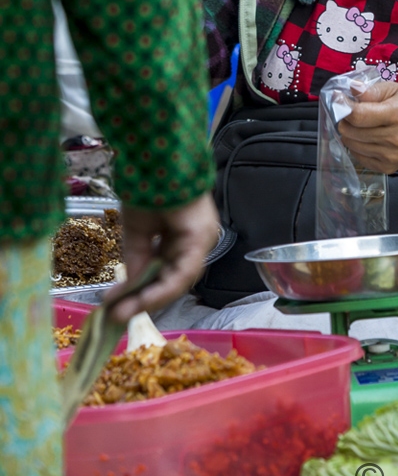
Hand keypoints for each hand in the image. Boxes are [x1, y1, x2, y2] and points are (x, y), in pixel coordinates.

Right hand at [104, 193, 219, 323]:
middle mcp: (196, 240)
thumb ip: (135, 260)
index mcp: (183, 236)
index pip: (167, 271)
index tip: (119, 307)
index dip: (145, 292)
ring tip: (123, 312)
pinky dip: (161, 288)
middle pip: (174, 280)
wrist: (155, 159)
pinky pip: (182, 272)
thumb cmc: (147, 187)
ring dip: (150, 299)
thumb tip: (127, 290)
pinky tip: (141, 299)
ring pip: (178, 280)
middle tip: (117, 316)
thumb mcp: (136, 230)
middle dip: (145, 300)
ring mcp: (202, 240)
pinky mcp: (201, 238)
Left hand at [338, 82, 397, 173]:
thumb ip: (372, 90)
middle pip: (352, 131)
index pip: (359, 116)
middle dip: (345, 119)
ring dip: (350, 132)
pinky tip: (366, 136)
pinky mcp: (387, 167)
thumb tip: (352, 88)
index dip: (343, 107)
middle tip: (351, 112)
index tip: (338, 99)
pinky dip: (357, 145)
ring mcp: (391, 156)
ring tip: (360, 124)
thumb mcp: (396, 89)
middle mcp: (395, 138)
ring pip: (352, 144)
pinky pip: (358, 156)